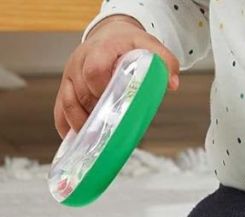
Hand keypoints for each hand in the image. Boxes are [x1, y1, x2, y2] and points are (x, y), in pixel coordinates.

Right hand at [54, 15, 180, 137]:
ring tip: (97, 139)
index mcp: (100, 50)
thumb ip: (164, 61)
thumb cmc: (129, 45)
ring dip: (81, 123)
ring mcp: (71, 75)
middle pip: (81, 92)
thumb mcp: (150, 46)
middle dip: (96, 113)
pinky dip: (66, 126)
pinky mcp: (67, 87)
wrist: (111, 36)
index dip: (102, 89)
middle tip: (111, 129)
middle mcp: (80, 62)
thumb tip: (172, 83)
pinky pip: (60, 109)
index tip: (117, 104)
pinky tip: (78, 140)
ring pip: (67, 102)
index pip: (94, 70)